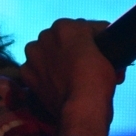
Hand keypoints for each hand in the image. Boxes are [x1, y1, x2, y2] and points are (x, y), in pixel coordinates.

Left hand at [19, 18, 116, 135]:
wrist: (81, 109)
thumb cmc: (97, 81)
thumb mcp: (108, 56)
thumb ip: (100, 46)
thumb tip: (99, 50)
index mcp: (65, 26)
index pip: (84, 28)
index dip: (94, 40)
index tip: (100, 50)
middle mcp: (45, 36)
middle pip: (62, 39)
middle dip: (73, 49)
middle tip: (85, 64)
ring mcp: (33, 55)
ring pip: (47, 53)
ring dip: (56, 60)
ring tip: (68, 75)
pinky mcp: (26, 74)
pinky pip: (37, 70)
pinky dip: (45, 75)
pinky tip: (56, 84)